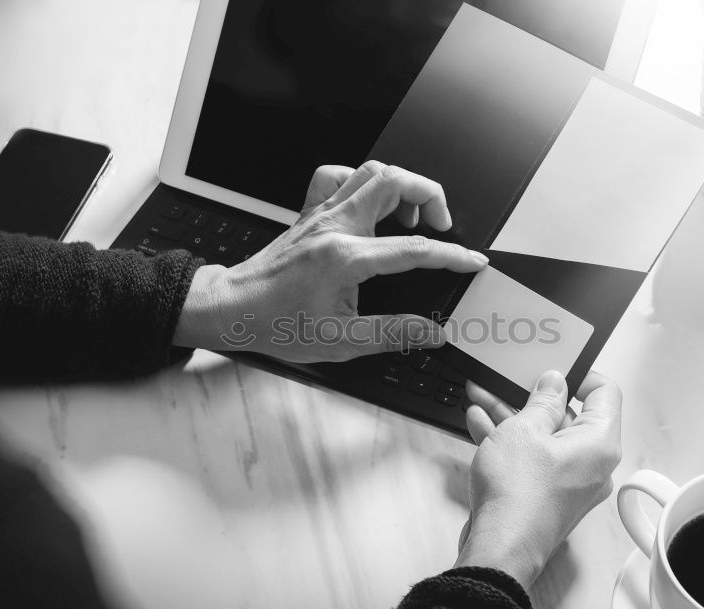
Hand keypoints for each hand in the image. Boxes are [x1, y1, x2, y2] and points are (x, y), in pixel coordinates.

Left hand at [173, 162, 487, 361]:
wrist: (231, 310)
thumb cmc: (275, 324)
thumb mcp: (340, 342)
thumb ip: (393, 334)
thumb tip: (431, 332)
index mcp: (344, 258)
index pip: (413, 249)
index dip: (451, 255)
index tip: (472, 261)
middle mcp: (333, 227)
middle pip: (393, 181)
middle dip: (430, 195)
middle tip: (442, 225)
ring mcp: (320, 215)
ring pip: (369, 171)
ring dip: (401, 186)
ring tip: (413, 217)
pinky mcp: (309, 214)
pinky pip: (338, 178)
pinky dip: (363, 182)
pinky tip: (371, 206)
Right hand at [454, 371, 621, 589]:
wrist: (500, 547)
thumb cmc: (518, 495)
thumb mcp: (525, 430)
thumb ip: (543, 400)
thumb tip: (555, 382)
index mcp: (600, 443)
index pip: (606, 393)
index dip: (582, 374)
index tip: (556, 365)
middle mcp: (592, 465)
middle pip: (572, 416)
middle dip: (535, 395)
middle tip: (512, 378)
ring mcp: (570, 483)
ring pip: (546, 438)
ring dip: (515, 416)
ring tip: (484, 395)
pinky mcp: (547, 496)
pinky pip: (534, 459)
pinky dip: (511, 441)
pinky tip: (480, 423)